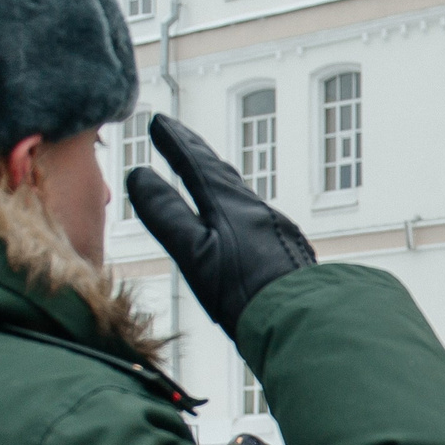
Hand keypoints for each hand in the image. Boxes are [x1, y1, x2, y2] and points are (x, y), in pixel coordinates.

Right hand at [125, 114, 317, 335]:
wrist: (305, 323)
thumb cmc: (244, 292)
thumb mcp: (194, 252)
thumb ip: (166, 214)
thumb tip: (138, 175)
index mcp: (231, 206)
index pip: (198, 164)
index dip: (176, 143)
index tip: (158, 122)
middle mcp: (258, 212)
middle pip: (223, 176)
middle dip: (198, 155)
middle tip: (181, 137)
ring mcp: (277, 233)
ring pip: (243, 198)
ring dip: (221, 183)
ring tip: (209, 176)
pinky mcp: (288, 257)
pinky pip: (259, 222)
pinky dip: (240, 212)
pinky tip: (243, 226)